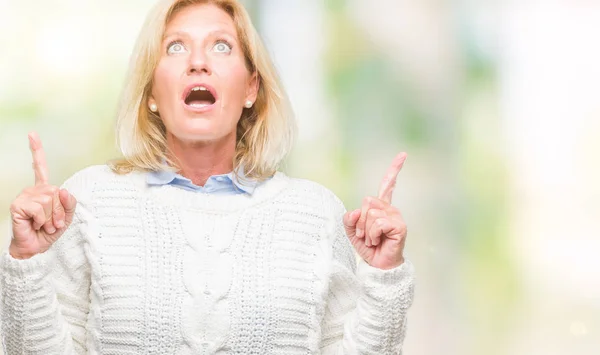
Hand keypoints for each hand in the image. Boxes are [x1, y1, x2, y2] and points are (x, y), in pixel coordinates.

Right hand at [8, 132, 76, 259]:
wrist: (36, 248)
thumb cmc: (49, 232)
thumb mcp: (66, 217)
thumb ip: (69, 203)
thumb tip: (62, 190)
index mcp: (43, 190)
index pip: (39, 167)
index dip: (36, 150)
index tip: (31, 134)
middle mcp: (33, 190)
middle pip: (56, 192)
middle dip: (60, 211)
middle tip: (53, 223)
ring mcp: (24, 196)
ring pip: (50, 200)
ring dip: (52, 217)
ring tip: (44, 225)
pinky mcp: (18, 205)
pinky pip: (40, 209)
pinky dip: (43, 220)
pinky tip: (35, 225)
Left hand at [343, 152, 407, 269]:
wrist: (378, 266)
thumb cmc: (368, 248)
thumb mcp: (352, 232)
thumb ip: (349, 219)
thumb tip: (355, 211)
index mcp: (381, 207)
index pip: (388, 185)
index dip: (394, 169)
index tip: (403, 154)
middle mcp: (390, 209)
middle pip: (367, 201)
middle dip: (360, 220)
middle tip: (366, 235)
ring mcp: (396, 217)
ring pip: (370, 213)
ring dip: (366, 230)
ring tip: (372, 240)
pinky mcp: (399, 226)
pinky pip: (377, 223)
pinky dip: (372, 234)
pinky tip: (377, 242)